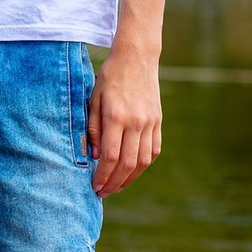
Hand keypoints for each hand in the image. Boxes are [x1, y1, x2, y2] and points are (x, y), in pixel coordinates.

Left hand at [88, 45, 161, 196]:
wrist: (137, 58)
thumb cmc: (109, 77)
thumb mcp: (93, 99)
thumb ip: (93, 128)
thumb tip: (94, 156)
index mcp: (116, 116)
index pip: (111, 156)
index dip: (103, 175)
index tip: (95, 186)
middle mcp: (136, 122)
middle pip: (128, 163)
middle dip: (114, 182)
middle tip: (103, 192)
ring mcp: (150, 122)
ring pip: (143, 160)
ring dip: (130, 178)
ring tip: (116, 186)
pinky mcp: (158, 121)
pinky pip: (153, 150)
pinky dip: (143, 165)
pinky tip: (132, 171)